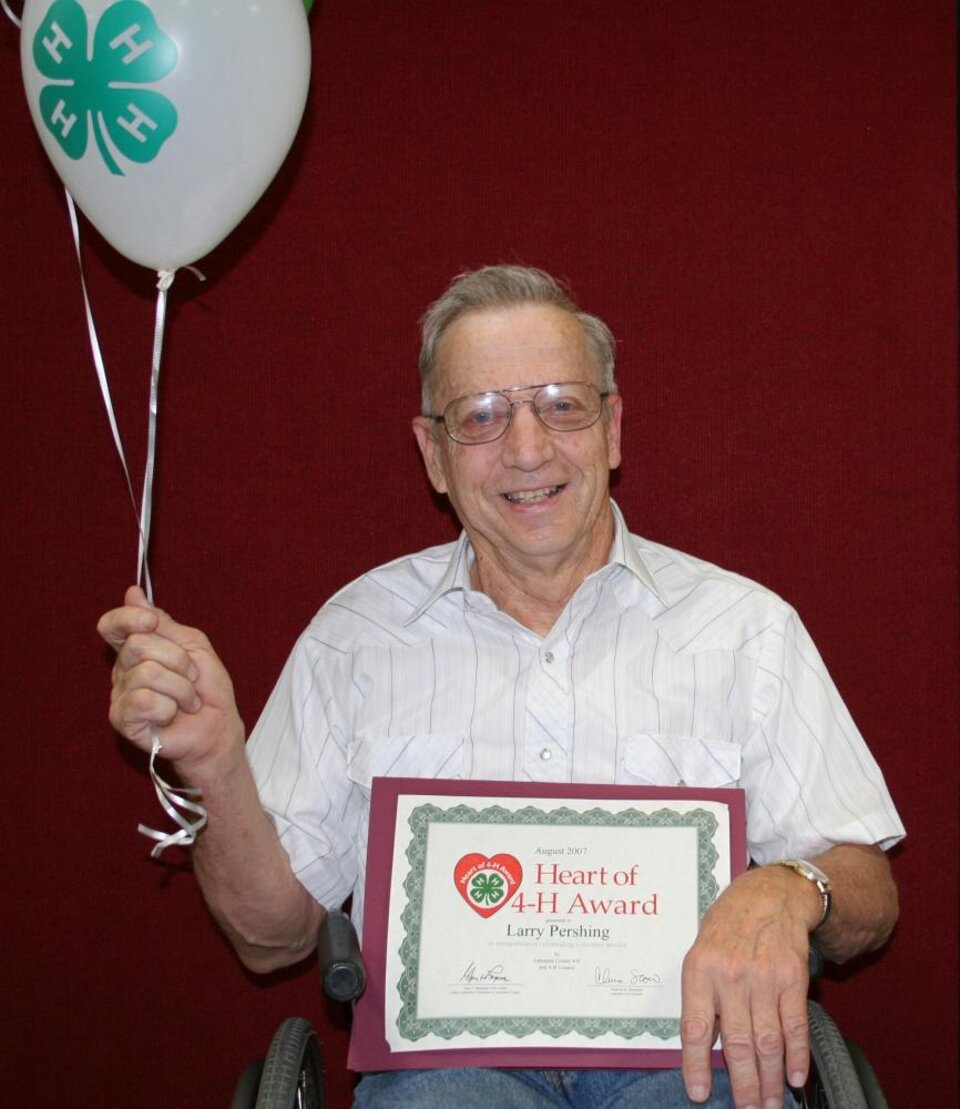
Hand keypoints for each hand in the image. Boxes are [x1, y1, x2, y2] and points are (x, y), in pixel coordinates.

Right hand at [97, 585, 243, 774]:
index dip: (128, 617)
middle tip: (192, 677)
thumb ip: (163, 624)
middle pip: (138, 644)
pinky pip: (143, 700)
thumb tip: (132, 593)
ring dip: (180, 687)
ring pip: (147, 673)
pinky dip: (168, 706)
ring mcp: (120, 695)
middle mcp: (123, 670)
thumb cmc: (207, 689)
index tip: (151, 620)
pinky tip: (171, 714)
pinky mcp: (122, 719)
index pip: (113, 625)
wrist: (218, 727)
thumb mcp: (193, 646)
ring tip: (187, 700)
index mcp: (137, 649)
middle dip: (178, 659)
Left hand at [680, 865, 820, 1107]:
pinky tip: (796, 1078)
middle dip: (744, 1084)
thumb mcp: (701, 951)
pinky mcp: (792, 978)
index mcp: (700, 970)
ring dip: (771, 1079)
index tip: (699, 1094)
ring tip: (771, 1105)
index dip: (696, 1064)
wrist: (769, 895)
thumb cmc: (728, 926)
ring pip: (767, 1041)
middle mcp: (731, 976)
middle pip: (736, 1043)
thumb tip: (705, 1045)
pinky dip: (797, 1056)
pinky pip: (794, 1025)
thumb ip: (702, 995)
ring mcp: (763, 977)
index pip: (695, 1027)